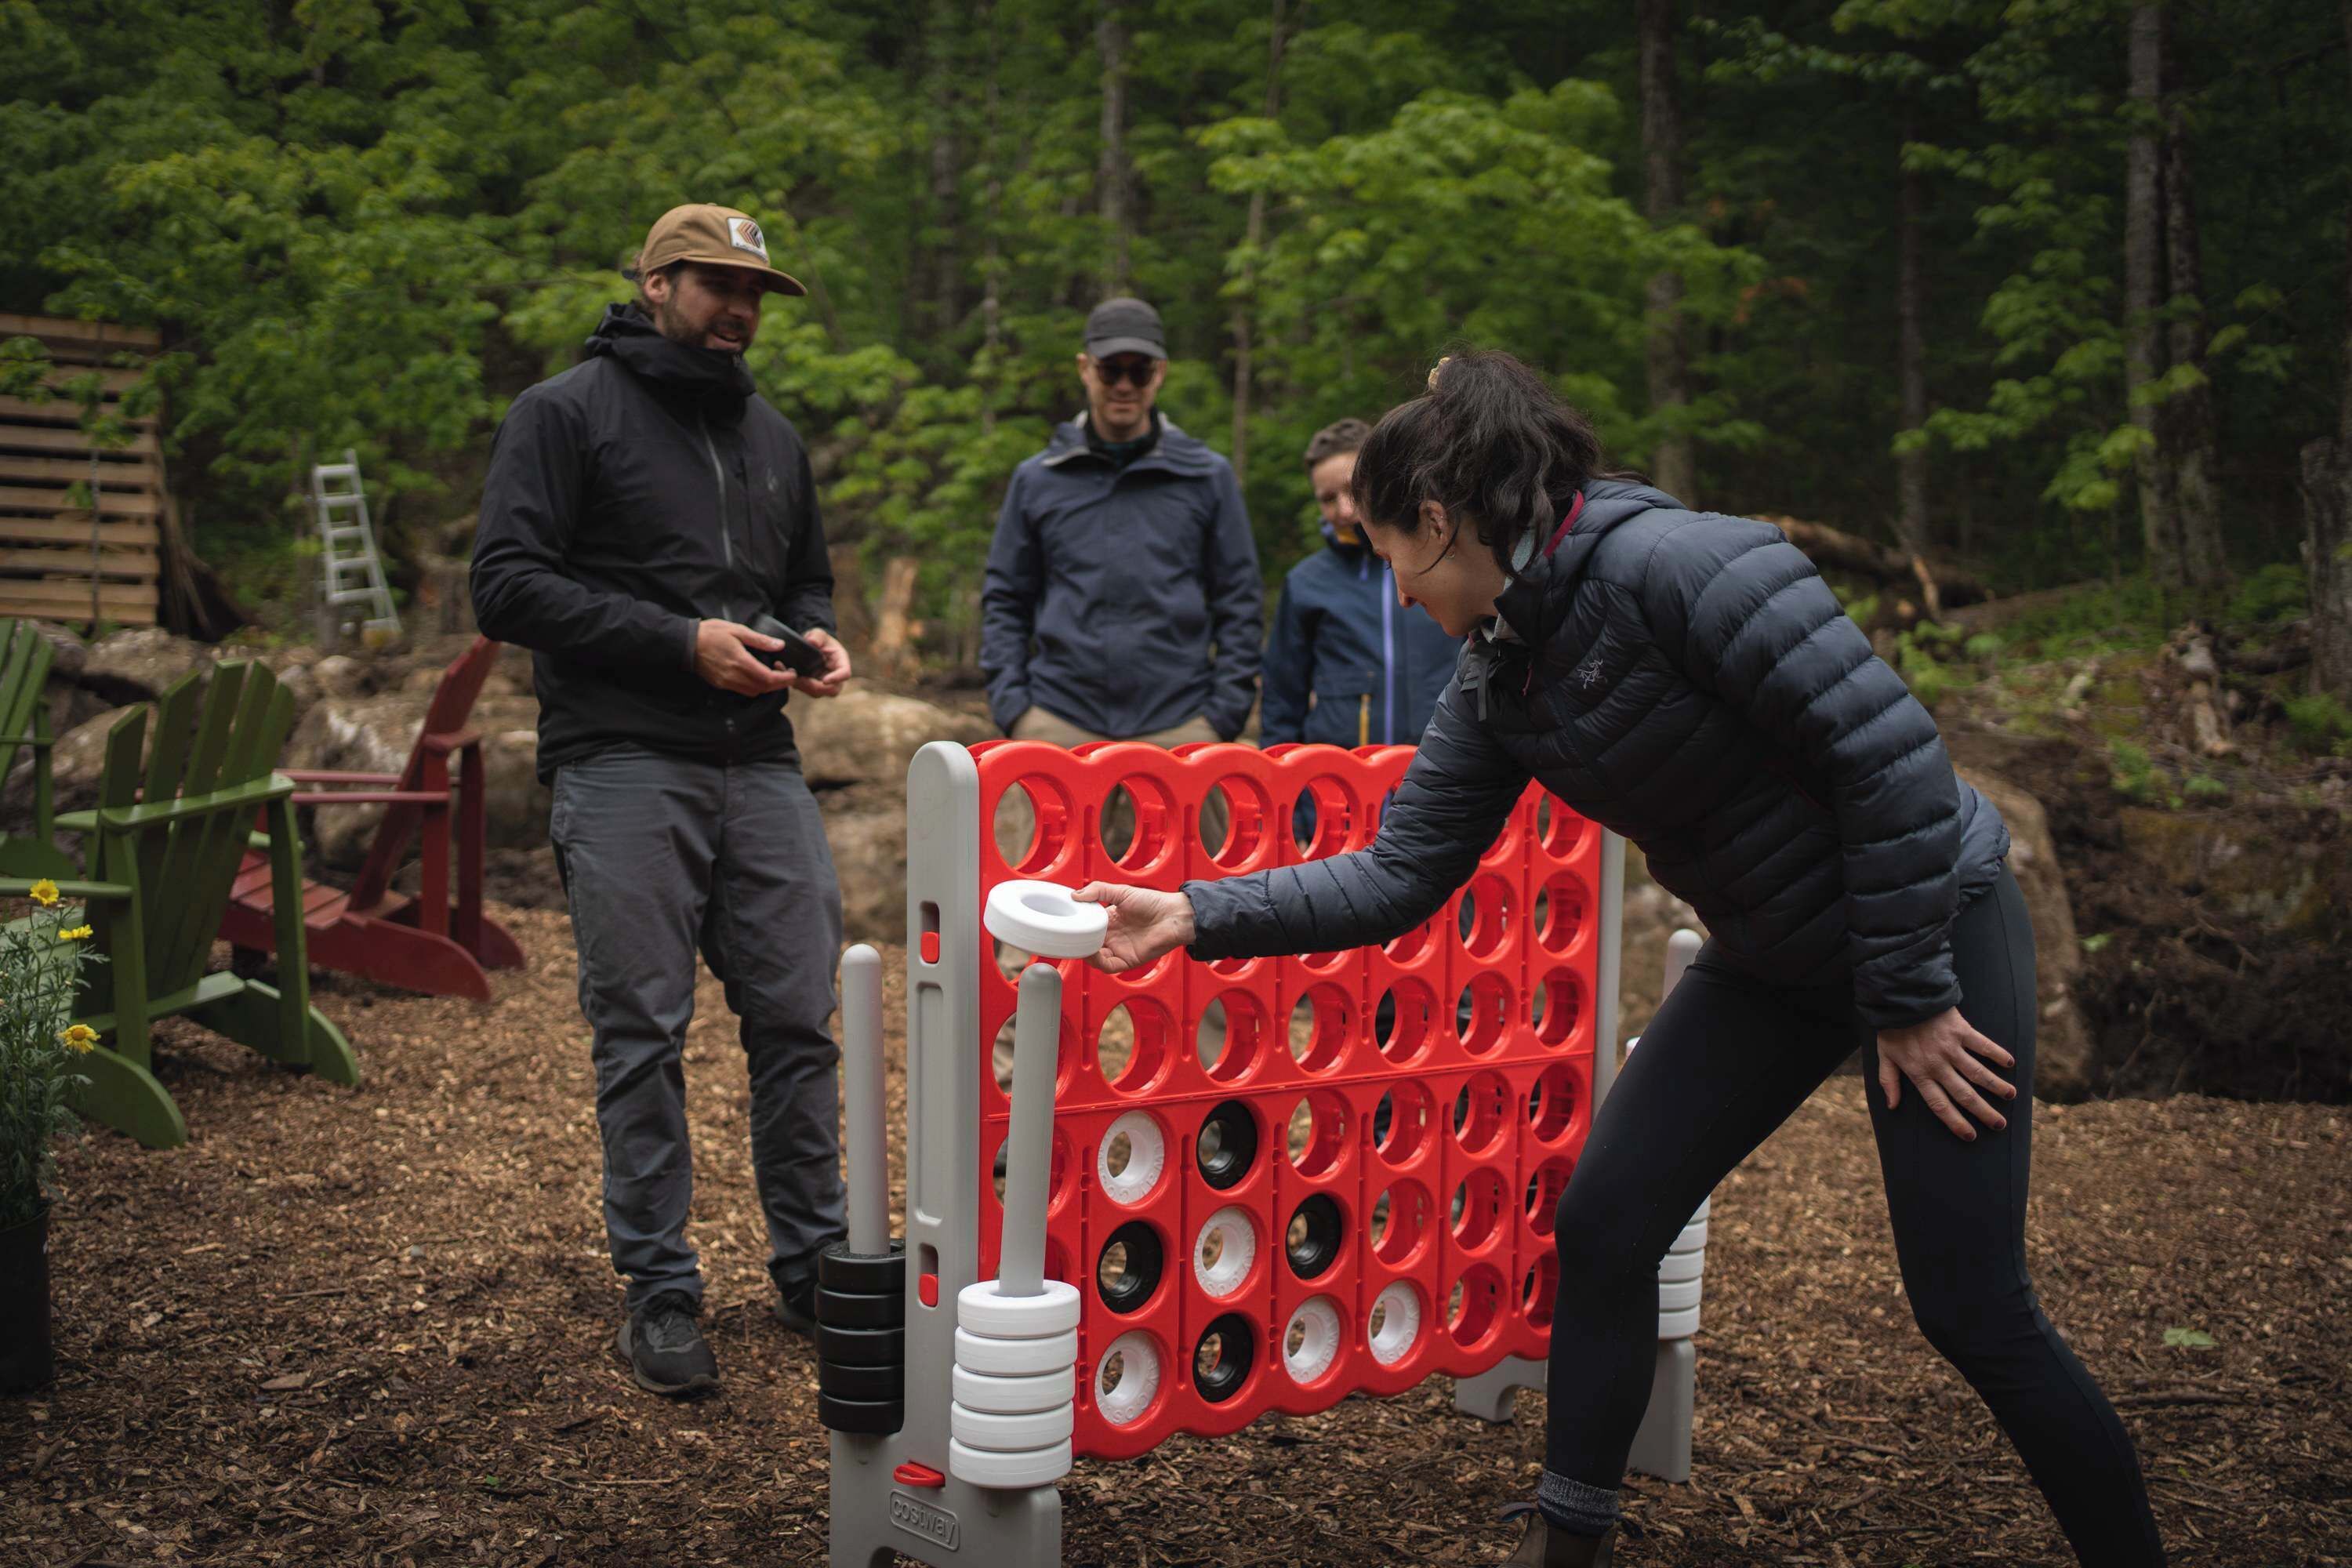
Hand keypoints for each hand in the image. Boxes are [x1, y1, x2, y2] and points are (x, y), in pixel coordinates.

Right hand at [694, 619, 796, 695]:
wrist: (685, 643)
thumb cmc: (711, 633)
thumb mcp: (737, 630)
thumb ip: (760, 640)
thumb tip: (779, 645)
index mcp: (740, 662)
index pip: (768, 678)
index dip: (783, 679)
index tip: (792, 673)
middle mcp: (733, 676)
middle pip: (763, 688)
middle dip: (778, 684)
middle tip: (786, 673)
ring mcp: (726, 682)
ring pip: (753, 692)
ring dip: (766, 686)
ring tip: (772, 673)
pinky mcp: (720, 684)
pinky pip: (742, 690)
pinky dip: (754, 687)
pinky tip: (756, 675)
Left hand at [791, 627, 850, 697]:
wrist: (812, 646)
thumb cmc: (819, 639)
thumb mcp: (818, 633)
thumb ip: (817, 636)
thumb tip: (812, 641)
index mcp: (841, 662)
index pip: (845, 673)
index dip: (837, 679)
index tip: (825, 680)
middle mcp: (836, 676)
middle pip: (832, 690)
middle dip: (816, 687)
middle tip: (801, 680)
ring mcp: (825, 684)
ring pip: (818, 692)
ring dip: (804, 687)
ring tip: (791, 676)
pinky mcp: (813, 686)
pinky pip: (806, 690)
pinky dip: (797, 685)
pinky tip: (787, 675)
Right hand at [1073, 882, 1195, 972]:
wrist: (1173, 916)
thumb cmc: (1153, 902)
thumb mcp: (1121, 891)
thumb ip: (1098, 891)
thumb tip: (1075, 895)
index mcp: (1108, 919)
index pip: (1086, 926)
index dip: (1075, 925)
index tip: (1064, 921)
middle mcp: (1112, 936)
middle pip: (1087, 943)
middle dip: (1076, 942)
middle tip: (1065, 936)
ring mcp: (1119, 949)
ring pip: (1094, 957)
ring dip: (1084, 953)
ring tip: (1076, 944)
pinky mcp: (1127, 961)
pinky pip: (1108, 966)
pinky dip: (1097, 962)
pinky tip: (1091, 954)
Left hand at [1875, 1007, 2017, 1139]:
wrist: (1900, 997)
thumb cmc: (1892, 1028)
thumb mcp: (1884, 1056)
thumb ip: (1888, 1081)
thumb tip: (1891, 1106)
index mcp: (1919, 1074)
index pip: (1939, 1105)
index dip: (1955, 1122)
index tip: (1970, 1136)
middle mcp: (1937, 1065)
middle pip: (1964, 1095)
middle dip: (1983, 1112)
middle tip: (1999, 1125)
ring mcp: (1950, 1048)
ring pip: (1978, 1073)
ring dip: (1996, 1086)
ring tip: (2011, 1096)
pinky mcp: (1960, 1030)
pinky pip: (1983, 1045)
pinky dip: (1997, 1054)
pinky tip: (2010, 1063)